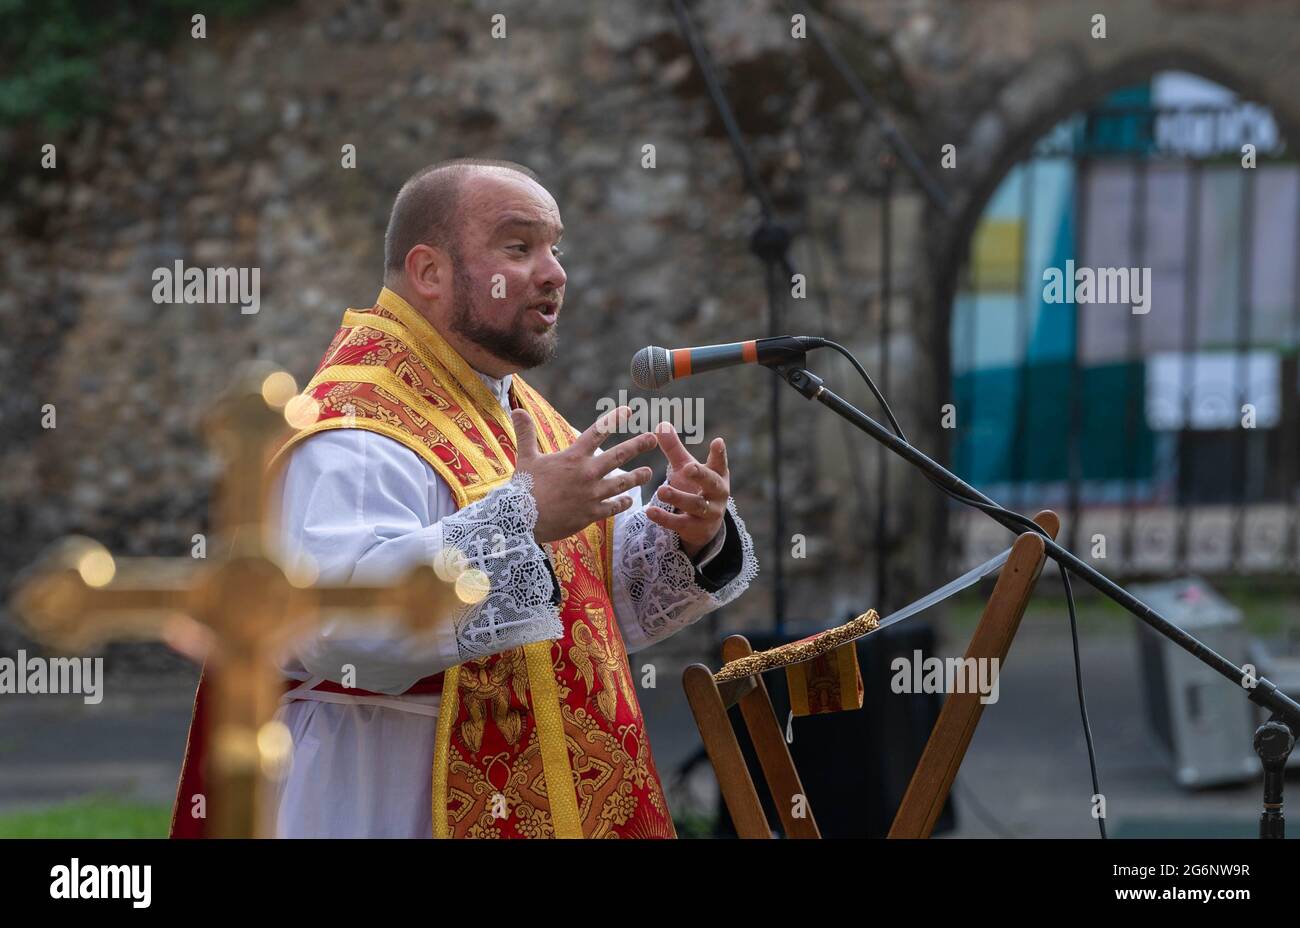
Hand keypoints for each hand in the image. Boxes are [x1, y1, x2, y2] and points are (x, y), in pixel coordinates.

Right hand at [511, 405, 656, 544]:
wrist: (522, 519)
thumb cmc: (523, 487)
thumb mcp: (525, 457)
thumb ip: (526, 433)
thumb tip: (516, 410)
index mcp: (573, 457)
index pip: (597, 432)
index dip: (614, 419)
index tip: (629, 410)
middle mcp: (587, 473)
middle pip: (619, 456)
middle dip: (638, 445)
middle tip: (654, 438)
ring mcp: (592, 494)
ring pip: (622, 483)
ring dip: (637, 477)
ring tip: (649, 473)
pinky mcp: (592, 514)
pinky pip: (613, 507)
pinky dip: (623, 503)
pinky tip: (629, 500)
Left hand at [646, 422, 729, 557]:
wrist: (703, 525)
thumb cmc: (695, 487)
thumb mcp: (686, 468)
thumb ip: (675, 449)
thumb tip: (661, 424)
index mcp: (717, 474)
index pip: (720, 462)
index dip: (719, 453)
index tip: (717, 442)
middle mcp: (717, 493)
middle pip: (711, 483)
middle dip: (701, 475)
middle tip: (688, 467)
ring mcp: (709, 512)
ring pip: (696, 505)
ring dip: (678, 497)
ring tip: (661, 490)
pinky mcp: (696, 528)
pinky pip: (680, 523)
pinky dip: (665, 518)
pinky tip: (650, 511)